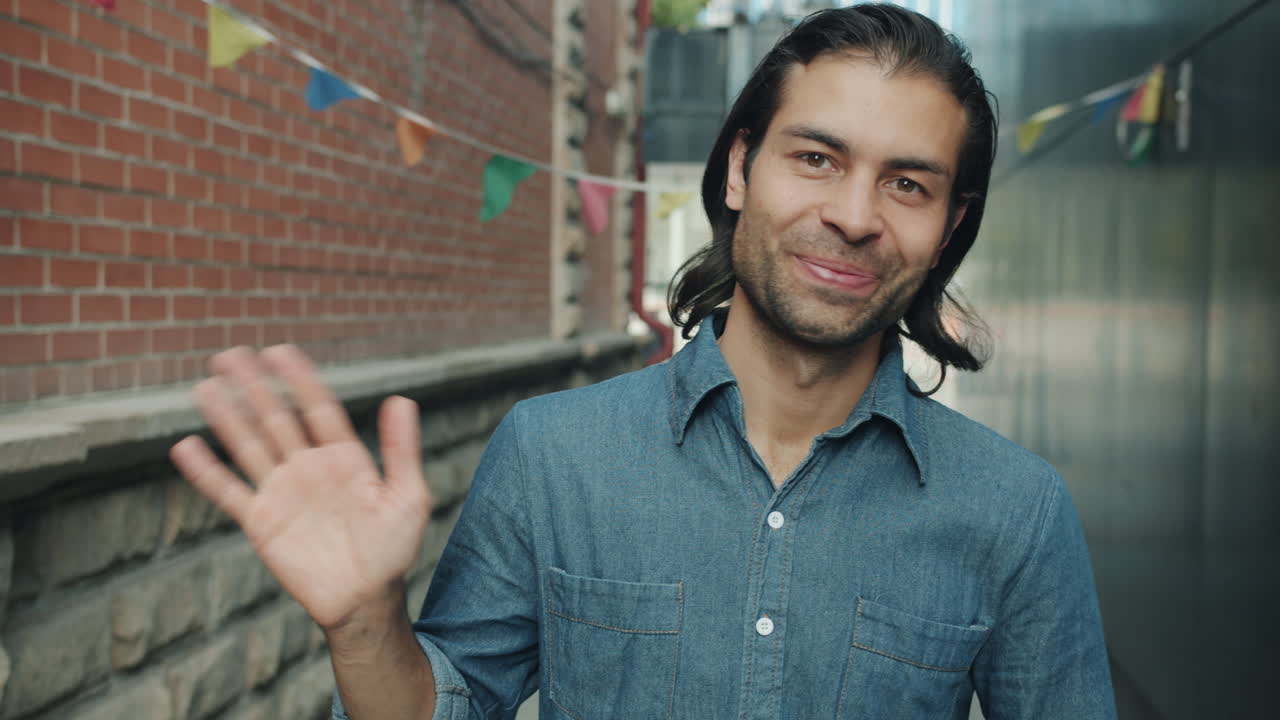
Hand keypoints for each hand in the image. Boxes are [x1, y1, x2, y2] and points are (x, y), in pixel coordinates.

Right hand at [170, 345, 430, 630]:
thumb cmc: (393, 549)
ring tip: (206, 386)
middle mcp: (308, 468)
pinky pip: (229, 492)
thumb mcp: (408, 496)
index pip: (317, 409)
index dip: (298, 380)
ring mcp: (282, 493)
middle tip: (229, 354)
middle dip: (254, 387)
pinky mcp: (261, 522)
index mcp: (344, 458)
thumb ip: (401, 450)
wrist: (366, 600)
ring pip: (249, 446)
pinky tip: (185, 447)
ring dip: (227, 418)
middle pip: (276, 418)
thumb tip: (401, 399)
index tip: (278, 351)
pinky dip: (207, 472)